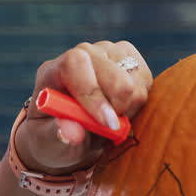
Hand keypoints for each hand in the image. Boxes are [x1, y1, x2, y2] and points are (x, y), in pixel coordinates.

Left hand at [18, 40, 152, 173]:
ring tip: (109, 120)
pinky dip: (138, 103)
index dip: (93, 93)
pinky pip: (146, 81)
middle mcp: (82, 54)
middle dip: (116, 109)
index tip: (106, 123)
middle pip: (113, 73)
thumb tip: (72, 133)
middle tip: (106, 128)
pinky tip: (120, 109)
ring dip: (127, 108)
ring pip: (134, 81)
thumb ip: (56, 137)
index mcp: (53, 71)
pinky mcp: (129, 56)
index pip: (75, 63)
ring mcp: (107, 51)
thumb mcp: (49, 143)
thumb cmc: (56, 137)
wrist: (73, 131)